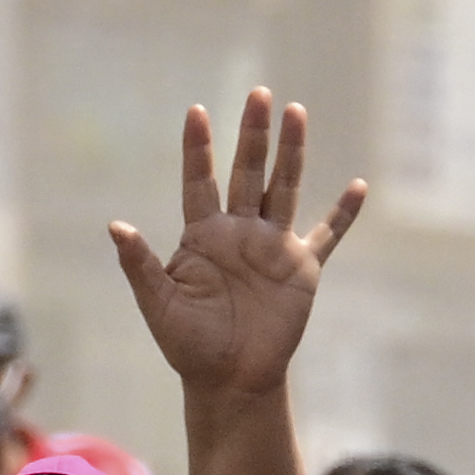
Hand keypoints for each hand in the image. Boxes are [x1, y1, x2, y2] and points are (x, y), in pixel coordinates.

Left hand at [108, 84, 369, 404]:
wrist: (230, 380)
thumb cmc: (187, 344)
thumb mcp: (158, 303)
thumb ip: (139, 263)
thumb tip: (115, 225)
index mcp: (203, 235)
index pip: (199, 180)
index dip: (198, 148)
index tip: (196, 111)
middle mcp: (240, 232)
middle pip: (248, 172)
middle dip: (253, 134)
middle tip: (259, 94)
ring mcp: (273, 247)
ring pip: (285, 188)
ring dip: (292, 152)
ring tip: (296, 112)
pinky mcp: (302, 269)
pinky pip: (327, 235)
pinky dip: (344, 214)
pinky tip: (359, 187)